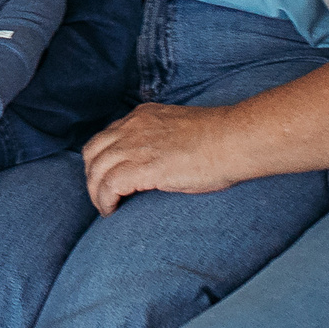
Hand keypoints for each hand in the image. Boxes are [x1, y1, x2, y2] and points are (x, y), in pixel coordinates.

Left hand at [81, 102, 244, 212]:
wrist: (235, 140)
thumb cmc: (221, 140)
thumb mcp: (181, 132)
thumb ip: (162, 141)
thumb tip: (159, 165)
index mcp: (143, 116)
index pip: (107, 136)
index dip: (103, 159)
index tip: (109, 178)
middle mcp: (133, 127)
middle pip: (93, 151)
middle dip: (93, 175)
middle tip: (103, 196)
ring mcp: (136, 145)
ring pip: (96, 170)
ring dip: (96, 192)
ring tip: (107, 208)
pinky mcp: (142, 166)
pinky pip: (108, 185)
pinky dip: (105, 200)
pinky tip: (111, 211)